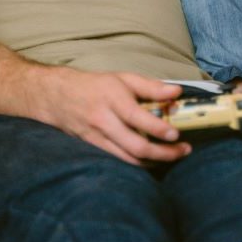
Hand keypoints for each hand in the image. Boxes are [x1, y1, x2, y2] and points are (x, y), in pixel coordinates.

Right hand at [32, 67, 191, 165]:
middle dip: (163, 153)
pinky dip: (139, 163)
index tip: (176, 133)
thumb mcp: (123, 78)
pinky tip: (154, 159)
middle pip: (136, 145)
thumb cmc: (95, 85)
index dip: (158, 128)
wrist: (58, 97)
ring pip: (129, 158)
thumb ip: (150, 86)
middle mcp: (104, 120)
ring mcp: (98, 138)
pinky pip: (120, 160)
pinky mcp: (95, 148)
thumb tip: (176, 93)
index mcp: (112, 99)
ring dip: (155, 161)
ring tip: (174, 156)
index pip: (137, 117)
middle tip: (183, 150)